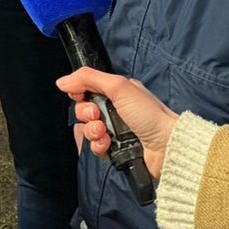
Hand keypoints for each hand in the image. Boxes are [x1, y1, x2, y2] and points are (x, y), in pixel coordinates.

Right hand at [55, 65, 178, 181]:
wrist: (166, 147)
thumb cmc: (149, 114)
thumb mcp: (119, 87)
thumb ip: (89, 78)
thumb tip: (63, 81)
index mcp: (117, 92)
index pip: (87, 89)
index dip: (79, 93)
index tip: (80, 95)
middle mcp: (115, 110)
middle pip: (84, 110)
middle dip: (86, 113)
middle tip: (97, 115)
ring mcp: (115, 131)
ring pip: (87, 130)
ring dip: (92, 132)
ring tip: (104, 133)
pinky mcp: (115, 150)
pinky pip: (95, 148)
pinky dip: (99, 146)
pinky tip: (108, 145)